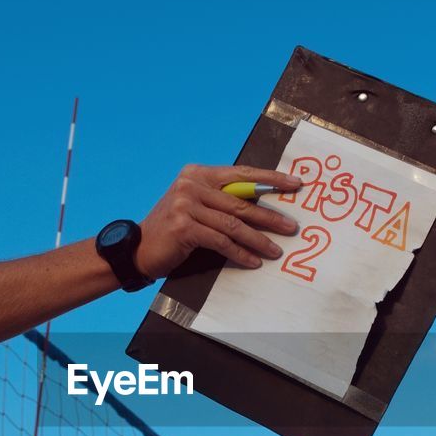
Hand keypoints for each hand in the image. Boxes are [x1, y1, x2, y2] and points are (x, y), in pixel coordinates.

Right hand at [135, 164, 302, 279]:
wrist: (140, 247)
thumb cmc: (173, 228)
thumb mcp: (195, 204)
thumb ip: (220, 199)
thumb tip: (260, 204)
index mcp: (199, 173)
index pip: (242, 173)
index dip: (271, 179)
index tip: (296, 185)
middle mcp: (192, 184)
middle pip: (241, 201)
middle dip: (270, 216)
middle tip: (291, 228)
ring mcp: (186, 204)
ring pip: (234, 224)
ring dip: (258, 240)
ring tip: (276, 250)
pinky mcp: (184, 227)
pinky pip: (221, 241)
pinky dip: (240, 253)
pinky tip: (253, 261)